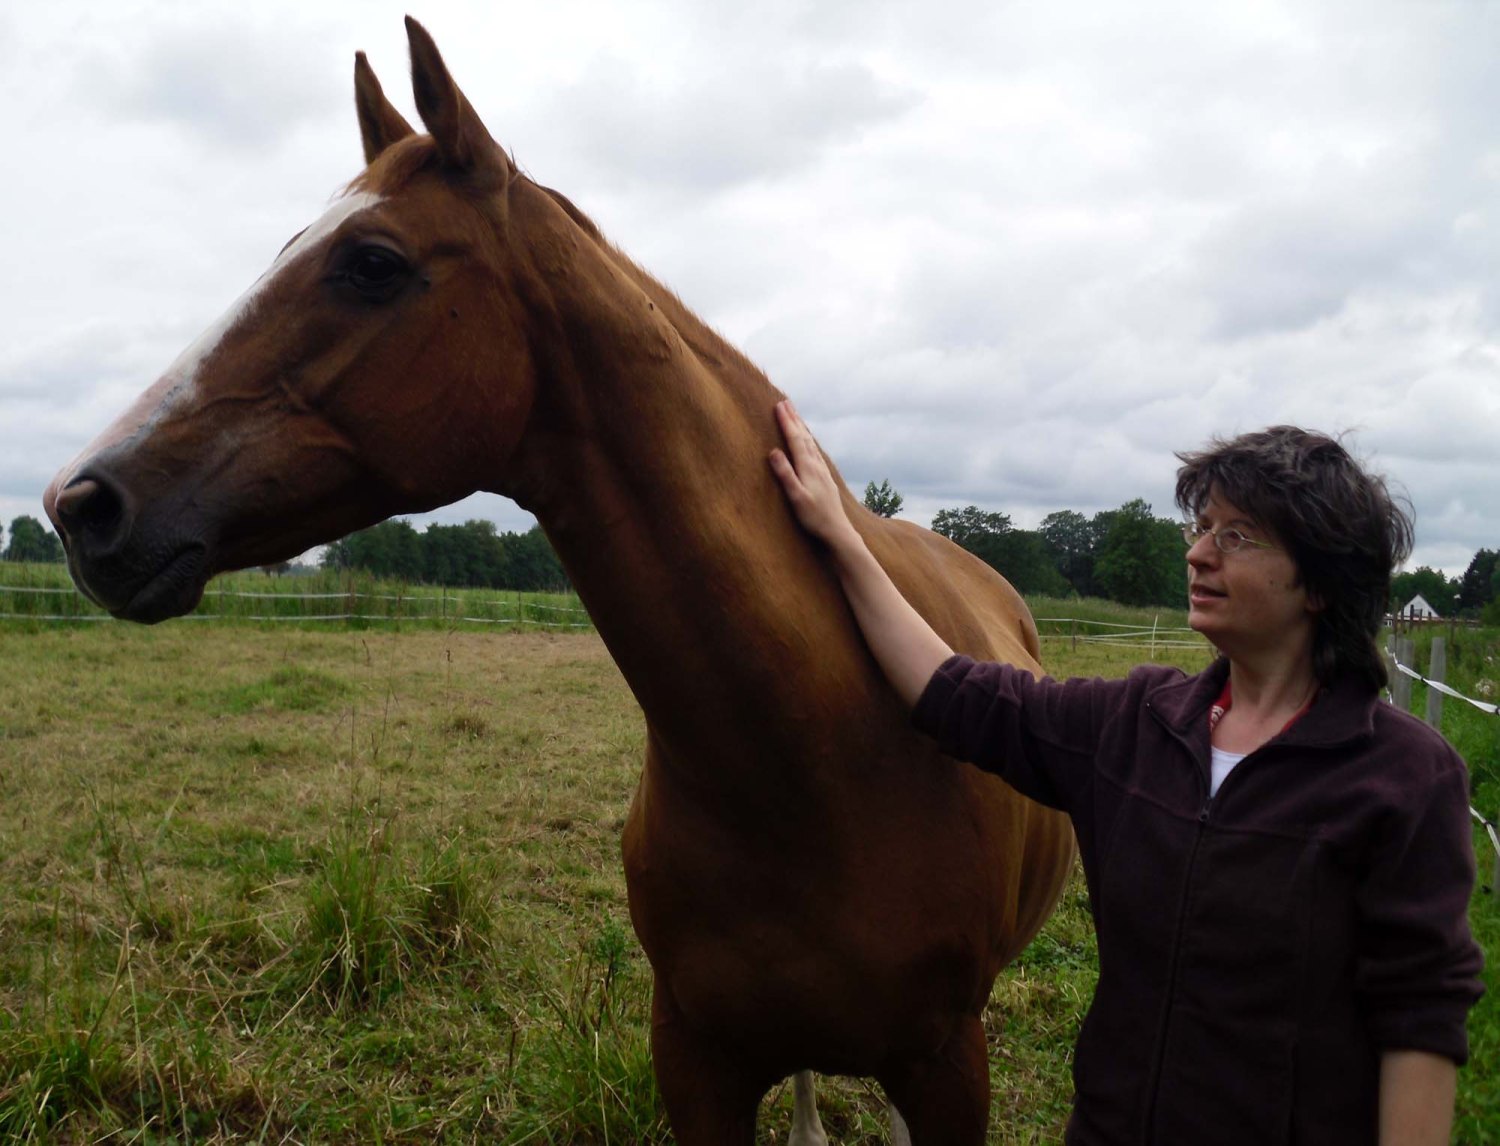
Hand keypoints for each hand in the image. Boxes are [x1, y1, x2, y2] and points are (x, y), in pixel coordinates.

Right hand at [769, 400, 858, 549]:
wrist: (837, 529)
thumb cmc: (814, 516)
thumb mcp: (796, 497)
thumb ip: (785, 474)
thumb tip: (773, 451)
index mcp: (808, 467)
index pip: (795, 439)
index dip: (787, 421)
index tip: (779, 405)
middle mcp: (817, 465)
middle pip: (804, 436)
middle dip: (794, 419)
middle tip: (786, 402)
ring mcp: (822, 471)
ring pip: (811, 443)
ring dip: (802, 428)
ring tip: (795, 416)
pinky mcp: (825, 477)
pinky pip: (815, 452)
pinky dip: (809, 441)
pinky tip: (809, 443)